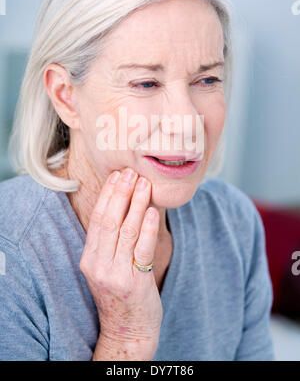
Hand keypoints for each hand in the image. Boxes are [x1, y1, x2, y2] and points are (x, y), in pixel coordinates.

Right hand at [79, 167, 161, 359]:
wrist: (128, 330)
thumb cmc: (120, 293)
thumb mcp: (106, 267)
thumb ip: (111, 241)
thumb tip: (123, 204)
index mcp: (89, 258)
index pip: (97, 219)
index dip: (107, 195)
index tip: (117, 175)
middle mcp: (99, 266)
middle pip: (109, 221)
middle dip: (120, 193)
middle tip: (130, 172)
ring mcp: (116, 275)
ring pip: (126, 231)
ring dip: (136, 204)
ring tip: (144, 184)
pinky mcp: (136, 283)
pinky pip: (142, 250)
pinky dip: (147, 228)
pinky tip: (153, 211)